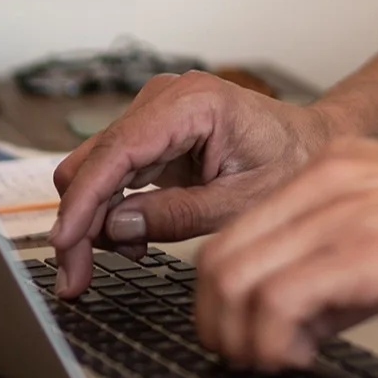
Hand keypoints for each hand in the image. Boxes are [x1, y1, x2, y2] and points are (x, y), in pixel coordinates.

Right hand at [48, 71, 331, 297]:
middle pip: (93, 161)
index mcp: (192, 103)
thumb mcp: (242, 202)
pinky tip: (135, 240)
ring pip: (94, 170)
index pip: (117, 151)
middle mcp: (164, 99)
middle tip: (78, 278)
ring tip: (128, 256)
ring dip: (97, 220)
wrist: (312, 144)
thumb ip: (178, 214)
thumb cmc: (292, 162)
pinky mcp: (151, 134)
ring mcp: (153, 114)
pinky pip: (112, 174)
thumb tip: (115, 228)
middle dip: (81, 221)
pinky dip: (113, 211)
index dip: (83, 201)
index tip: (64, 245)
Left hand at [192, 138, 377, 368]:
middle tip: (252, 356)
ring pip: (234, 282)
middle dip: (221, 324)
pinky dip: (274, 342)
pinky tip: (307, 354)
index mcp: (331, 168)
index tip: (247, 331)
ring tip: (282, 358)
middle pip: (218, 260)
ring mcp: (341, 213)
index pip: (233, 234)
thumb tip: (301, 315)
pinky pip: (276, 302)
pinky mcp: (363, 252)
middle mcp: (326, 181)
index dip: (226, 297)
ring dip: (244, 338)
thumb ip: (342, 263)